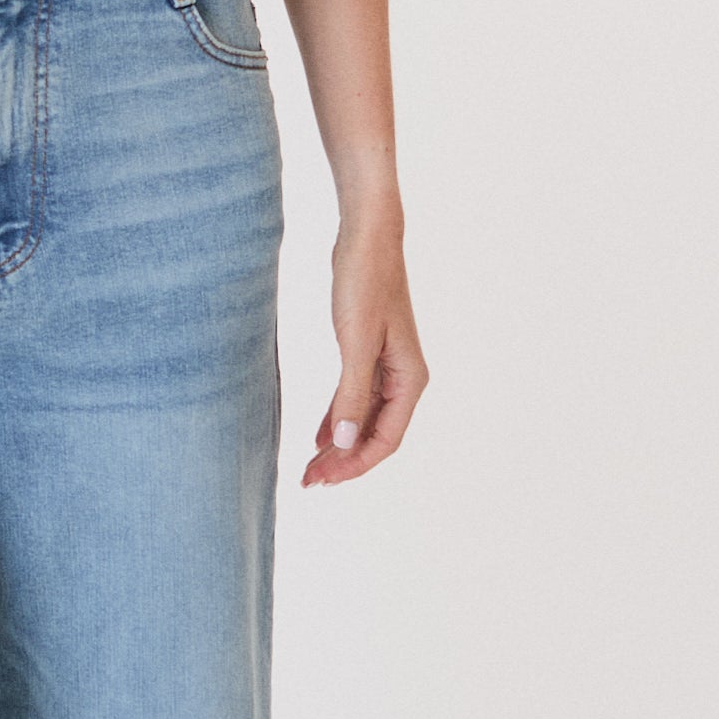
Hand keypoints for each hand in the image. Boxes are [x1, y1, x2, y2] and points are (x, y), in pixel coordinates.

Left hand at [302, 215, 427, 487]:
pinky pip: (356, 398)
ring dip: (340, 444)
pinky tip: (320, 435)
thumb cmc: (365, 282)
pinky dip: (338, 418)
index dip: (355, 464)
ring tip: (311, 466)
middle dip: (344, 461)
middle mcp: (404, 377)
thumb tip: (345, 444)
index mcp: (410, 379)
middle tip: (309, 481)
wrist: (367, 237)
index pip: (386, 439)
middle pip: (375, 434)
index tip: (322, 479)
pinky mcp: (369, 352)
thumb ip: (351, 395)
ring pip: (364, 418)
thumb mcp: (355, 342)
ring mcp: (387, 366)